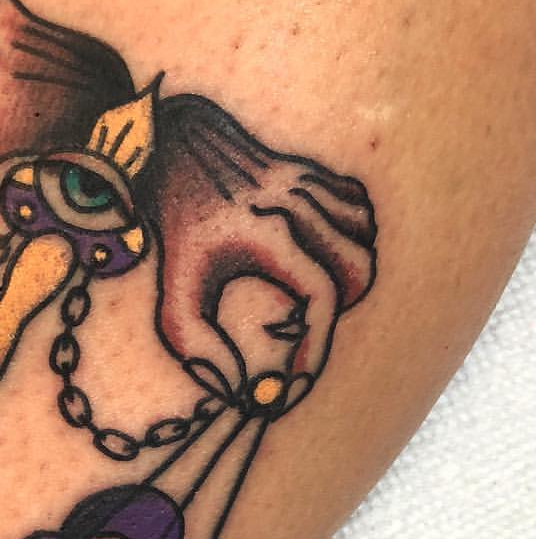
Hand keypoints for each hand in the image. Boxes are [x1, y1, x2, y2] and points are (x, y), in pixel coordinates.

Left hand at [137, 94, 376, 409]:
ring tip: (306, 292)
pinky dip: (353, 241)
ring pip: (366, 240)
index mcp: (264, 230)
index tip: (294, 383)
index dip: (315, 346)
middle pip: (357, 267)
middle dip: (338, 310)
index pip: (319, 293)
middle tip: (297, 327)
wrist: (176, 150)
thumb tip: (234, 388)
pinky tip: (318, 254)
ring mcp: (313, 181)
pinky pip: (361, 214)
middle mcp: (296, 201)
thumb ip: (196, 348)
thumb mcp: (172, 295)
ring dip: (348, 276)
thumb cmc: (177, 234)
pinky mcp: (322, 170)